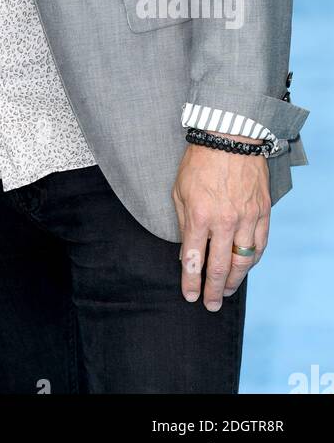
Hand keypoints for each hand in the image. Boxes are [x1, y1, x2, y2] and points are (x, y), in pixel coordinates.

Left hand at [172, 138, 270, 310]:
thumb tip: (186, 252)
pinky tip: (244, 268)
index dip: (191, 283)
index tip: (189, 296)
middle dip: (213, 290)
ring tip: (225, 291)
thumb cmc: (199, 162)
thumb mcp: (179, 191)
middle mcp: (224, 221)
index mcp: (199, 216)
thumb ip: (183, 224)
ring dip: (234, 281)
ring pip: (243, 261)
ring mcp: (246, 218)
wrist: (229, 137)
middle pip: (219, 267)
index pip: (194, 260)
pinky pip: (259, 245)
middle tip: (210, 305)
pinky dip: (252, 261)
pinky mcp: (262, 212)